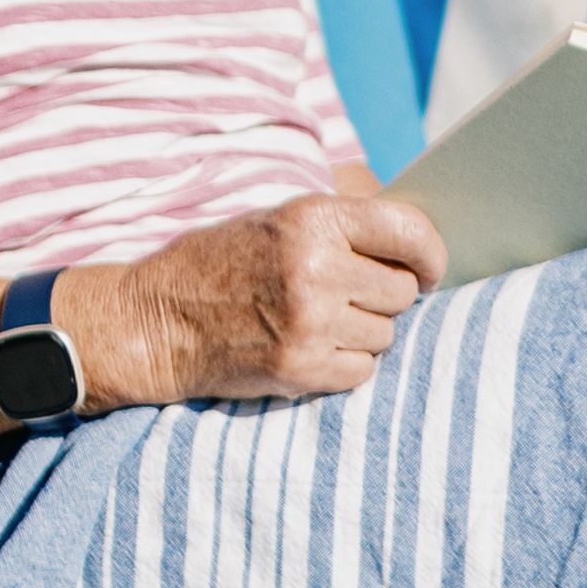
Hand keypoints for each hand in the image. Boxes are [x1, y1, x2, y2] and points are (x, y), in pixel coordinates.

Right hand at [68, 169, 447, 403]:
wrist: (156, 322)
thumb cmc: (222, 263)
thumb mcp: (278, 218)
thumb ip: (346, 221)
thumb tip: (420, 237)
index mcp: (312, 220)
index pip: (409, 231)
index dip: (430, 253)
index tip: (429, 267)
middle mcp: (316, 269)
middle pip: (402, 290)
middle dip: (384, 295)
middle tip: (347, 294)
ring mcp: (310, 323)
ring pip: (385, 333)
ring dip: (363, 331)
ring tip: (318, 319)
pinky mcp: (300, 369)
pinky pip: (362, 369)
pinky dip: (344, 363)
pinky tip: (309, 347)